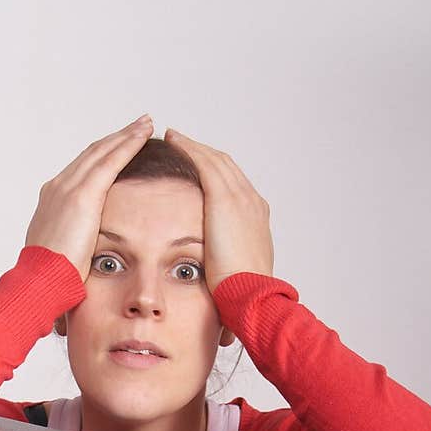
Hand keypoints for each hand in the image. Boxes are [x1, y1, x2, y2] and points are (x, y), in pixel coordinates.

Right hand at [24, 116, 153, 281]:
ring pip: (102, 151)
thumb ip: (75, 243)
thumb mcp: (63, 255)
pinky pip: (111, 161)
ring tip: (145, 124)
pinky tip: (143, 135)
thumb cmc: (51, 279)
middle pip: (92, 154)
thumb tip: (84, 253)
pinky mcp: (83, 195)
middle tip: (138, 125)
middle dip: (116, 138)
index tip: (119, 147)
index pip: (82, 170)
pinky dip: (128, 145)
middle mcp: (58, 187)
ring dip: (126, 135)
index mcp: (53, 201)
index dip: (103, 155)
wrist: (39, 283)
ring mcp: (68, 188)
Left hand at [163, 129, 273, 293]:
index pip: (234, 186)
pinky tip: (173, 139)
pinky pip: (204, 162)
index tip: (199, 168)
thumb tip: (213, 277)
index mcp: (256, 219)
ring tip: (174, 136)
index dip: (215, 174)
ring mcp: (241, 198)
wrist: (252, 295)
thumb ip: (225, 265)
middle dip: (204, 153)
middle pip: (226, 166)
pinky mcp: (224, 199)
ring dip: (194, 145)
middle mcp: (252, 202)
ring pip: (215, 160)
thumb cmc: (242, 295)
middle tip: (183, 142)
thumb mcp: (236, 274)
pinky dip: (189, 147)